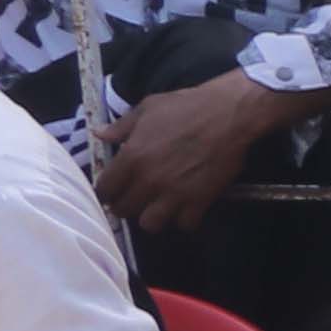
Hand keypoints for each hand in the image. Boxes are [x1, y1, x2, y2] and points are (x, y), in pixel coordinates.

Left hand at [94, 74, 289, 231]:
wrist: (230, 113)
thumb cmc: (188, 107)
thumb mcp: (148, 107)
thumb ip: (121, 126)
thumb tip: (99, 134)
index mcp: (132, 156)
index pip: (104, 189)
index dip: (105, 192)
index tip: (112, 190)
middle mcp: (149, 179)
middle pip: (124, 210)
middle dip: (126, 206)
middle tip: (135, 199)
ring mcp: (175, 192)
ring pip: (150, 224)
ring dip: (153, 217)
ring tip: (159, 208)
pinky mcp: (200, 199)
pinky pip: (185, 224)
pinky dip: (184, 219)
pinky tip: (186, 208)